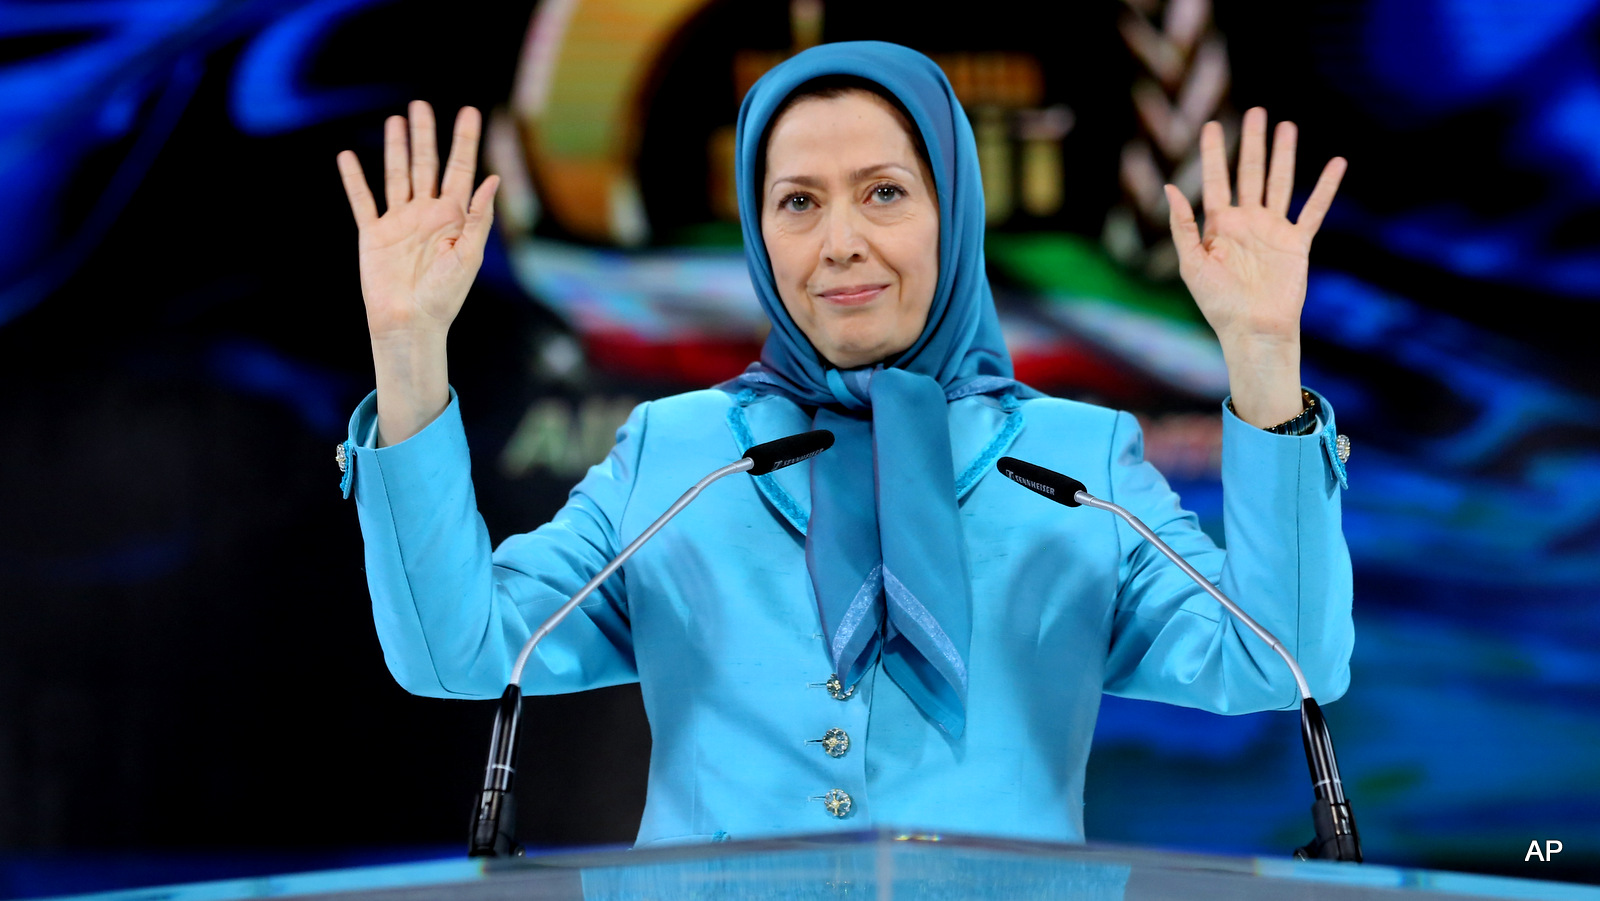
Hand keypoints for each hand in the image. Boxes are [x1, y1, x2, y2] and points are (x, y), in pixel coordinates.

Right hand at [336, 101, 498, 339]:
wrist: (410, 324)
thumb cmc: (444, 297)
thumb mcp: (468, 257)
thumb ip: (479, 217)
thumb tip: (492, 179)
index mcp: (454, 217)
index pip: (460, 169)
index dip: (465, 140)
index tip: (471, 112)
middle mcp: (426, 214)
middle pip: (426, 164)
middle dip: (425, 135)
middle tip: (422, 105)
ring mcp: (399, 222)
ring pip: (396, 174)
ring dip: (395, 148)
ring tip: (396, 120)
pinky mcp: (374, 234)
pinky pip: (362, 201)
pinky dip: (354, 179)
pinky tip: (347, 157)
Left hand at [1164, 107, 1345, 426]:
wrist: (1253, 330)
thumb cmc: (1217, 304)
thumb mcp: (1192, 264)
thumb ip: (1182, 226)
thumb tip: (1170, 189)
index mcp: (1219, 226)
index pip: (1216, 180)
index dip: (1214, 153)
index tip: (1211, 125)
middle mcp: (1247, 222)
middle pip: (1251, 173)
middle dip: (1252, 143)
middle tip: (1256, 111)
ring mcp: (1273, 231)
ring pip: (1281, 183)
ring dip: (1284, 155)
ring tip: (1286, 126)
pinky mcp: (1297, 244)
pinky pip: (1314, 211)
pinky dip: (1325, 188)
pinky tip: (1336, 164)